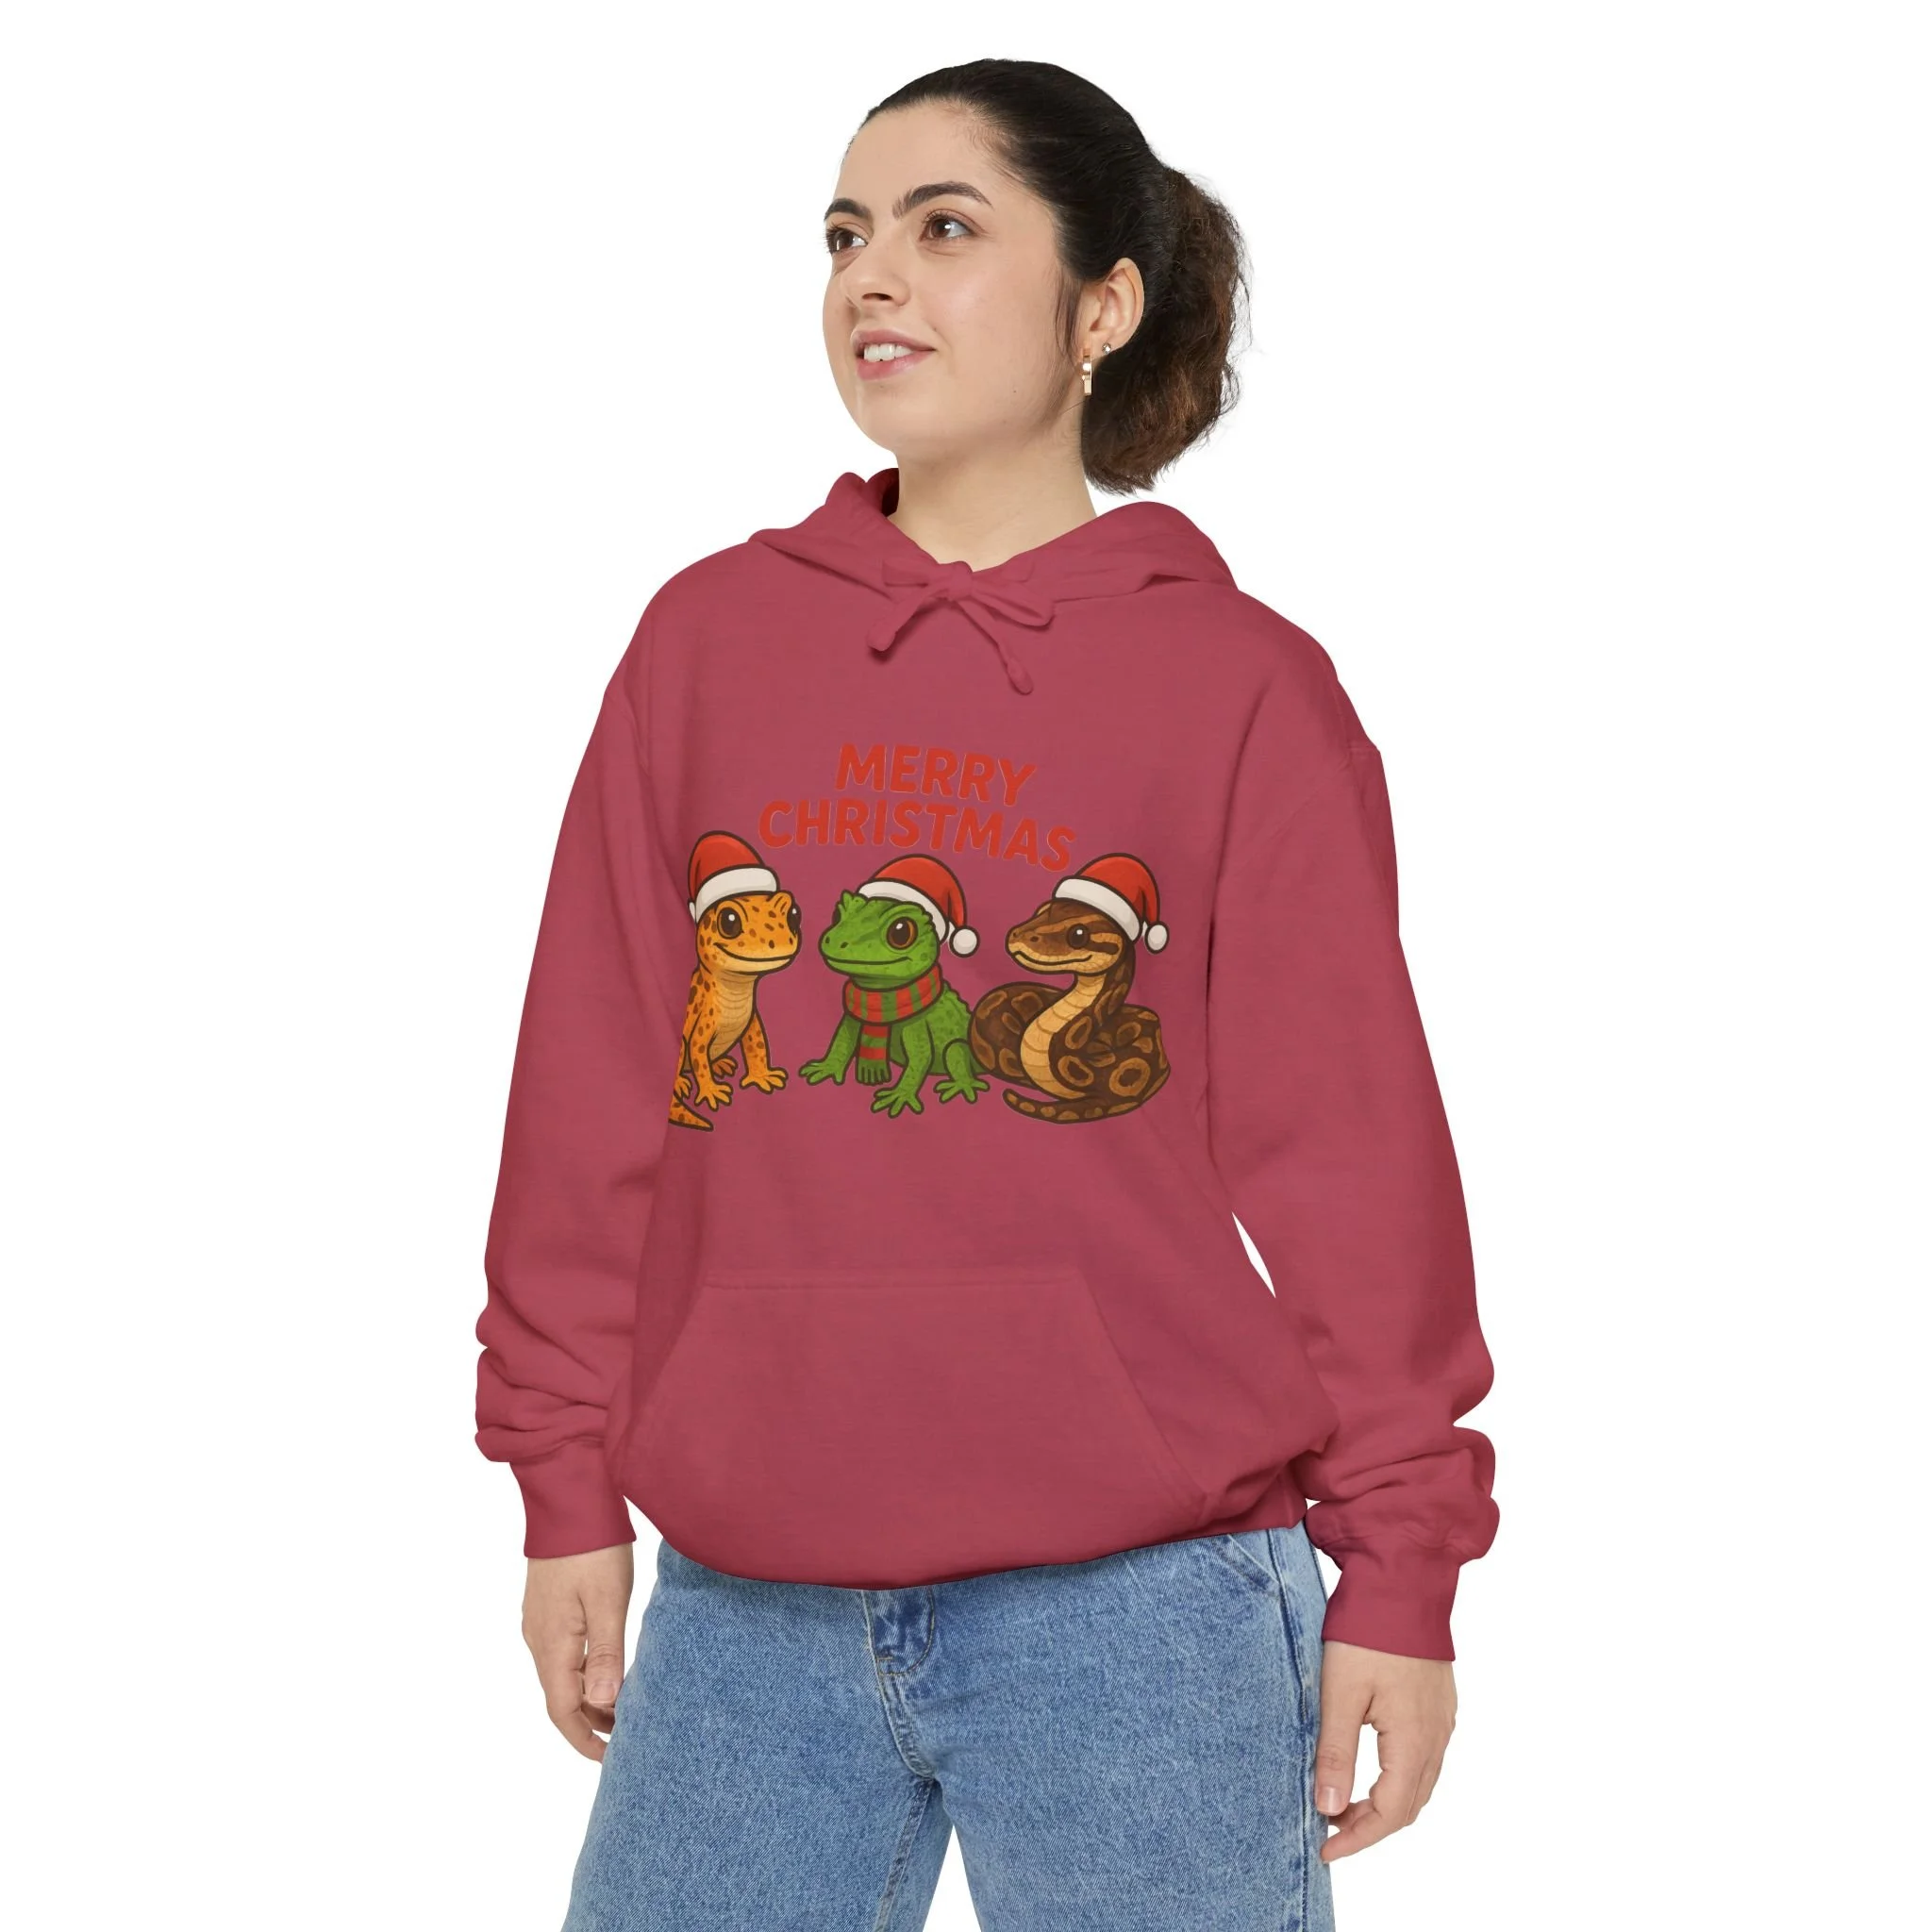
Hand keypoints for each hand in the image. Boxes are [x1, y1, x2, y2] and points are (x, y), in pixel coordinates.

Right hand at [522, 1543, 634, 1761]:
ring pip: (562, 1674)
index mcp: (551, 1644)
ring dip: (589, 1695)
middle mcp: (538, 1638)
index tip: (609, 1760)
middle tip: (627, 1734)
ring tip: (624, 1705)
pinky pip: (563, 1652)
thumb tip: (602, 1706)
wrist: (568, 1497)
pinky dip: (584, 1670)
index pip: (561, 1710)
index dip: (584, 1739)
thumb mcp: (608, 1601)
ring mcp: (539, 1621)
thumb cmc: (593, 1546)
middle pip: (561, 1696)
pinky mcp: (547, 1605)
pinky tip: (608, 1665)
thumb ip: (606, 1655)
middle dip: (591, 1721)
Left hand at [1313, 1639, 1457, 1860]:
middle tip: (1329, 1827)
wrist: (1404, 1580)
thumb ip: (1335, 1753)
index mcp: (1414, 1741)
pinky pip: (1424, 1757)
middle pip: (1408, 1805)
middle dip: (1370, 1825)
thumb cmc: (1368, 1633)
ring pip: (1419, 1782)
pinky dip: (1397, 1776)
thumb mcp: (1340, 1693)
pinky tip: (1370, 1765)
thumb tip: (1329, 1810)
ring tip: (1343, 1800)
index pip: (1390, 1814)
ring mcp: (1442, 1719)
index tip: (1325, 1849)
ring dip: (1384, 1801)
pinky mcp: (1438, 1702)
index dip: (1358, 1838)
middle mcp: (1436, 1736)